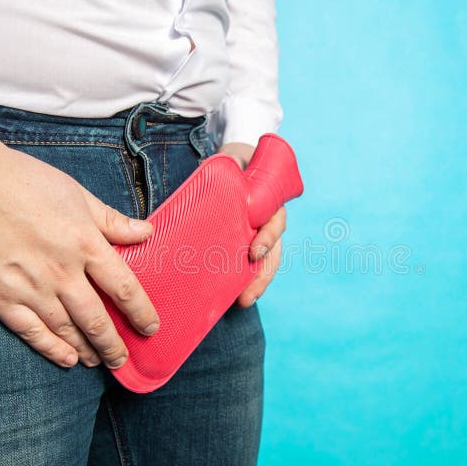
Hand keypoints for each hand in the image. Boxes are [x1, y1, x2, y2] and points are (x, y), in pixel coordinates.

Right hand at [0, 136, 159, 368]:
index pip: (124, 287)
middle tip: (124, 360)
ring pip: (66, 329)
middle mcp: (62, 272)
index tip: (150, 328)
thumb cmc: (21, 180)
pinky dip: (50, 349)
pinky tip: (65, 360)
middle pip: (97, 318)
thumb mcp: (75, 193)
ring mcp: (30, 287)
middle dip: (114, 343)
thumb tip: (147, 232)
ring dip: (87, 349)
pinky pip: (30, 331)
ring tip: (99, 361)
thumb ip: (111, 220)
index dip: (141, 312)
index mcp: (85, 243)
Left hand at [220, 142, 286, 307]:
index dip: (267, 239)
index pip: (274, 224)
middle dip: (261, 277)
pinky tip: (234, 295)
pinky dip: (245, 279)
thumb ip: (217, 173)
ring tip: (243, 302)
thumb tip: (192, 182)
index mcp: (271, 202)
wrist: (242, 162)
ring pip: (265, 263)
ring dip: (255, 284)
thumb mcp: (230, 164)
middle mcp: (269, 222)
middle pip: (272, 254)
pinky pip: (251, 263)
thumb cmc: (235, 164)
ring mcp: (261, 234)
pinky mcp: (248, 242)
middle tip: (246, 297)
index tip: (254, 253)